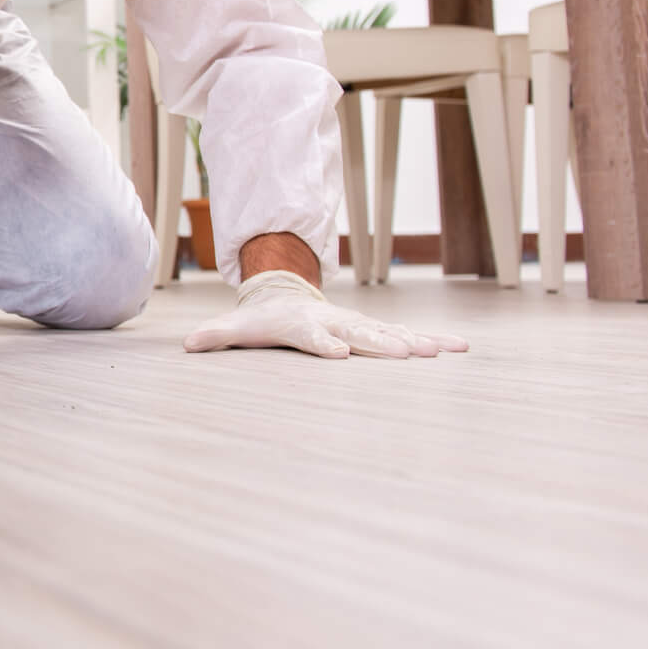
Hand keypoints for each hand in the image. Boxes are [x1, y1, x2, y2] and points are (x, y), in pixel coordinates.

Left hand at [183, 270, 469, 358]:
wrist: (286, 293)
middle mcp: (334, 322)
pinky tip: (460, 348)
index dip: (322, 343)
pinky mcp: (374, 330)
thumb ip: (215, 336)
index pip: (312, 335)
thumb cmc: (260, 319)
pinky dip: (433, 341)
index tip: (337, 353)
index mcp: (301, 324)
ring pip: (390, 332)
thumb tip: (187, 344)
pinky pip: (406, 335)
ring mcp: (357, 324)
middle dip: (381, 344)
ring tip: (447, 351)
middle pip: (359, 334)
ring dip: (418, 341)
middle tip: (407, 354)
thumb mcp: (237, 328)